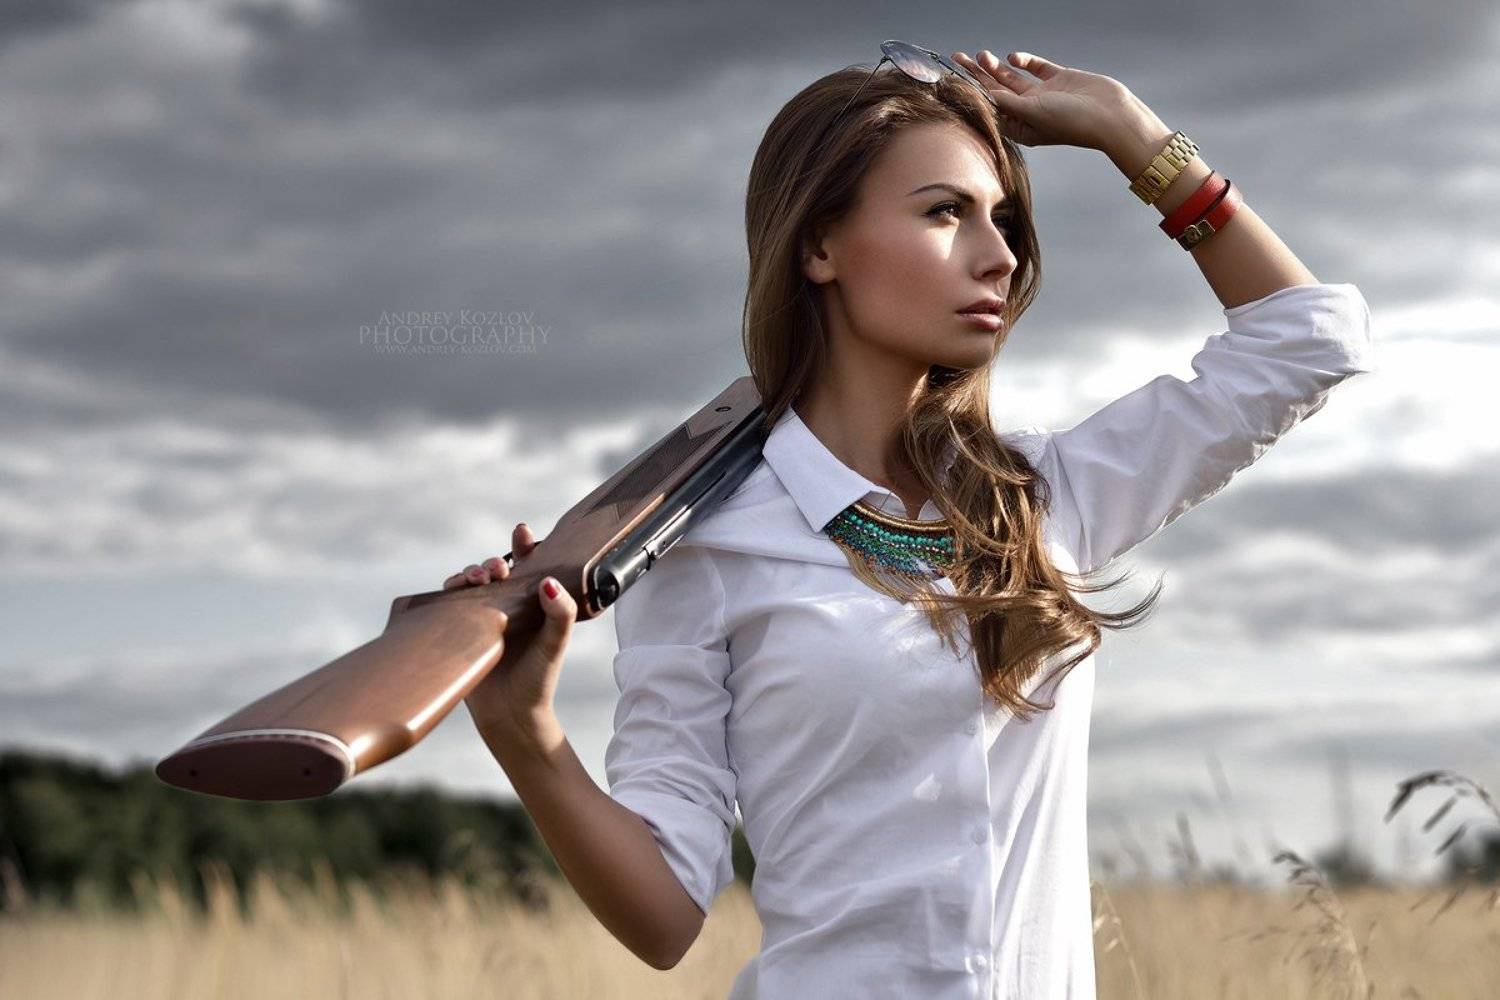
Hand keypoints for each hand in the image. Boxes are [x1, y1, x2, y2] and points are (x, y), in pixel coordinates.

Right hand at [444, 522, 577, 742]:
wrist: (510, 716)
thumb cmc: (538, 680)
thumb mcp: (554, 644)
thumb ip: (560, 613)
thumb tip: (549, 583)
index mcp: (532, 604)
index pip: (529, 567)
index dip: (524, 546)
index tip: (522, 531)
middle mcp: (506, 607)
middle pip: (494, 571)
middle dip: (493, 562)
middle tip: (498, 570)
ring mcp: (481, 618)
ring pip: (470, 583)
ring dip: (471, 573)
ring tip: (479, 579)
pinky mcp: (459, 631)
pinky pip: (449, 603)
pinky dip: (449, 589)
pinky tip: (452, 587)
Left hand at [949, 49, 1133, 151]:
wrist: (1110, 115)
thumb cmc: (1071, 122)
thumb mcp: (1033, 113)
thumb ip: (1008, 102)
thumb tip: (984, 94)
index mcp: (1021, 127)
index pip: (991, 108)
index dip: (974, 93)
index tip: (956, 79)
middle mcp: (1029, 112)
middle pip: (997, 90)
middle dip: (978, 75)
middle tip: (958, 58)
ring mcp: (1044, 95)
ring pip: (1013, 78)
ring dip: (996, 66)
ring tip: (980, 54)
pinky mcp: (1059, 79)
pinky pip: (1036, 68)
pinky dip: (1024, 61)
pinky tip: (1013, 57)